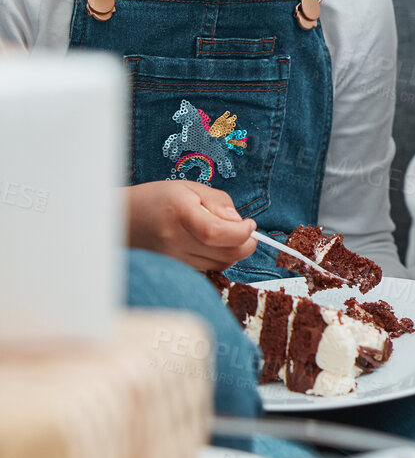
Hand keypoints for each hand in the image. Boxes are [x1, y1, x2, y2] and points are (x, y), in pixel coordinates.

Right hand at [126, 181, 256, 270]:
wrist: (121, 219)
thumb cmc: (159, 199)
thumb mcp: (190, 188)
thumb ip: (219, 202)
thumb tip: (239, 222)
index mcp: (180, 213)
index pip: (216, 232)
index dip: (241, 232)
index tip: (250, 224)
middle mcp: (173, 240)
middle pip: (223, 254)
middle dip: (245, 245)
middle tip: (247, 231)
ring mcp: (171, 259)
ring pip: (218, 266)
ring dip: (232, 253)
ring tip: (227, 235)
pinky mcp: (172, 270)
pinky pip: (206, 270)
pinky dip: (217, 260)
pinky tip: (211, 246)